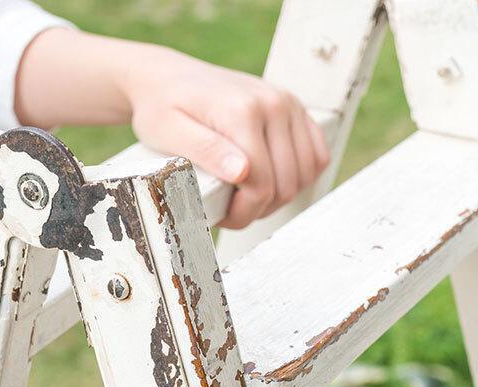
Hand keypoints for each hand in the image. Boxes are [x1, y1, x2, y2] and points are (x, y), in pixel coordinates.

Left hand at [120, 48, 329, 228]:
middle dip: (259, 208)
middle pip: (286, 183)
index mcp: (241, 111)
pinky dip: (300, 176)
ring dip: (280, 196)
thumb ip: (205, 150)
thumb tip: (243, 172)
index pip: (261, 184)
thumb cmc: (160, 107)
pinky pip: (316, 154)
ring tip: (248, 197)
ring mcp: (288, 103)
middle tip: (231, 211)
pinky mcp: (294, 107)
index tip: (221, 218)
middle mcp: (273, 103)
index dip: (243, 213)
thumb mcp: (168, 131)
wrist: (166, 77)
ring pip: (305, 173)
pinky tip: (271, 181)